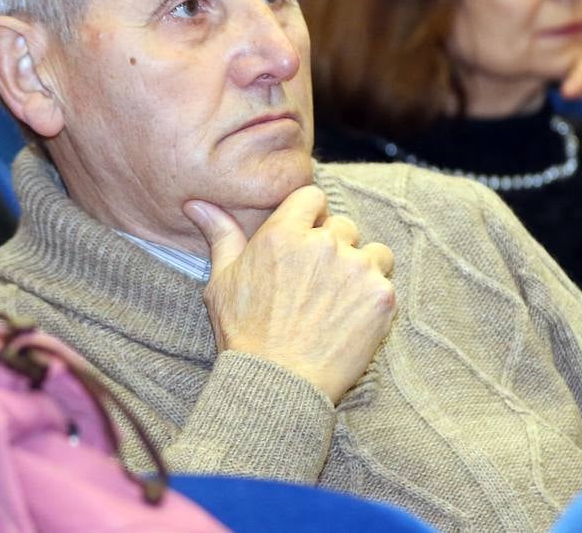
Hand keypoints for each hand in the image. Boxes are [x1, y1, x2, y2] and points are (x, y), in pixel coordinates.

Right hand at [183, 186, 396, 403]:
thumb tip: (196, 204)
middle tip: (318, 282)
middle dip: (334, 247)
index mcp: (283, 233)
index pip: (312, 196)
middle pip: (342, 225)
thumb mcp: (222, 282)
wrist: (278, 385)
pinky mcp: (380, 295)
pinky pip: (385, 281)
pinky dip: (373, 297)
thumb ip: (220, 235)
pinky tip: (352, 319)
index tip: (306, 238)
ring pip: (371, 251)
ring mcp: (356, 268)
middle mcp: (323, 243)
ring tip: (340, 300)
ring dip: (361, 268)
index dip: (310, 215)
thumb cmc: (244, 334)